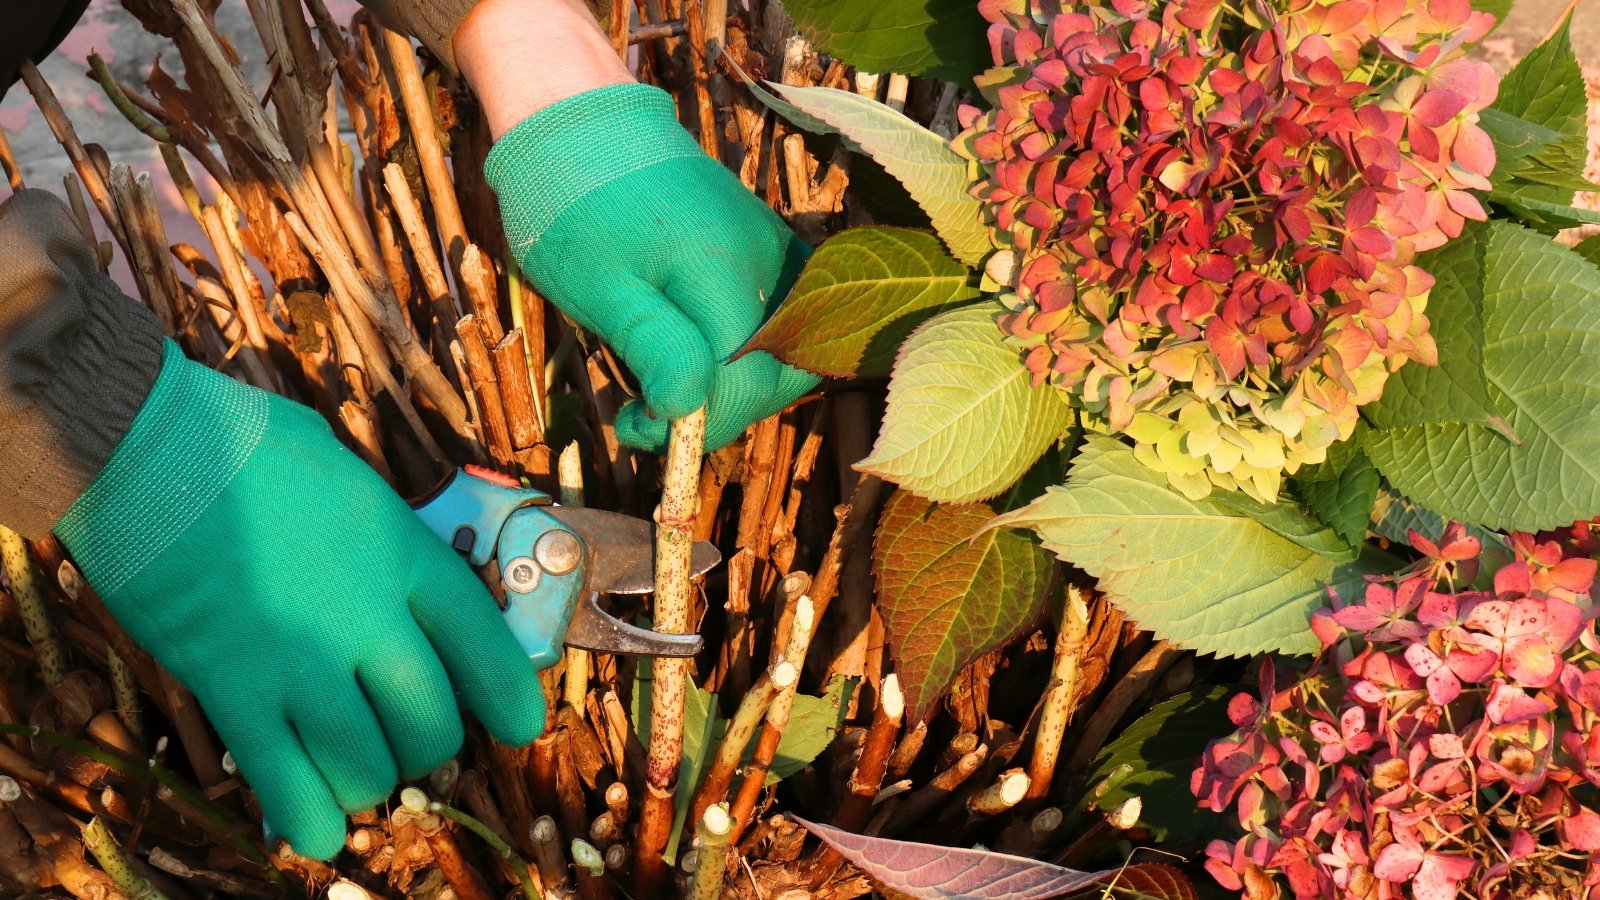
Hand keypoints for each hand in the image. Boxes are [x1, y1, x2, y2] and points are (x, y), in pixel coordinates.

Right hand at [55, 343, 544, 858]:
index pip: (486, 644)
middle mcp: (367, 617)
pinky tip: (316, 825)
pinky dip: (310, 819)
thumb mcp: (348, 475)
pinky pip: (287, 785)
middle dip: (428, 744)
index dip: (510, 694)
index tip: (519, 722)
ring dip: (368, 778)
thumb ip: (383, 534)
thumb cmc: (243, 441)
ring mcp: (301, 660)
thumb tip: (404, 563)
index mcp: (404, 553)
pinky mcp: (234, 690)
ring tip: (353, 764)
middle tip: (407, 736)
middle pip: (431, 723)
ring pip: (368, 766)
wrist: (143, 447)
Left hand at [484, 83, 818, 450]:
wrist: (582, 123)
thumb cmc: (574, 204)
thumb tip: (688, 410)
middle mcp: (766, 258)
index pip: (744, 381)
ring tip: (670, 378)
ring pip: (787, 352)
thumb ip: (654, 347)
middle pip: (778, 374)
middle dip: (719, 410)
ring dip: (735, 384)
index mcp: (721, 268)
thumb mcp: (599, 285)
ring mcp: (774, 249)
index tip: (636, 424)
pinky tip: (701, 349)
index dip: (698, 423)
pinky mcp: (769, 245)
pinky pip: (784, 319)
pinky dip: (751, 351)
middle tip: (646, 407)